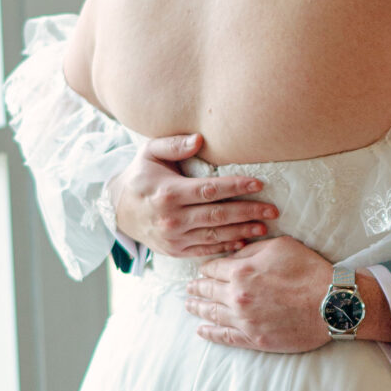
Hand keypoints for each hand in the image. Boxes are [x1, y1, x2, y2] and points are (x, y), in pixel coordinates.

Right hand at [109, 133, 278, 257]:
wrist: (117, 210)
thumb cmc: (140, 176)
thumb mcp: (149, 153)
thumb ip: (173, 144)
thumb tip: (199, 139)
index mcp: (169, 193)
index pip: (210, 190)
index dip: (236, 187)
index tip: (259, 184)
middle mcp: (172, 218)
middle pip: (218, 215)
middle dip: (248, 212)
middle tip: (273, 210)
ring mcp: (174, 238)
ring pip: (215, 235)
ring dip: (242, 231)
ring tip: (264, 227)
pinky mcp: (176, 251)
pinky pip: (206, 249)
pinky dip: (226, 246)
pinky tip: (244, 240)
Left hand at [185, 235, 390, 351]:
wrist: (331, 303)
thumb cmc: (309, 271)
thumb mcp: (280, 247)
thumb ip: (251, 250)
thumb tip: (233, 255)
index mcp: (241, 272)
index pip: (212, 268)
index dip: (206, 268)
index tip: (203, 270)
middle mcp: (237, 297)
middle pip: (207, 291)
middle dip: (196, 288)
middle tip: (189, 288)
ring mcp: (244, 321)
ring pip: (211, 314)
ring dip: (197, 308)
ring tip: (189, 305)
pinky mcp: (254, 339)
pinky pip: (224, 337)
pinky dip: (210, 333)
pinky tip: (201, 330)